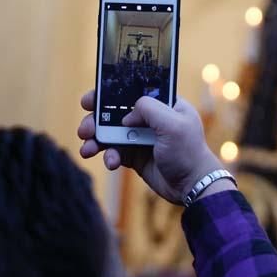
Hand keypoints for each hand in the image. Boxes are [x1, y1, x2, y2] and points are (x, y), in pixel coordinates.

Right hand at [77, 90, 227, 204]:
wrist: (191, 186)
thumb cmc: (188, 152)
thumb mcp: (173, 124)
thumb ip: (149, 109)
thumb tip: (126, 116)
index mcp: (162, 104)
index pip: (132, 90)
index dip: (109, 92)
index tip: (91, 99)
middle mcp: (150, 118)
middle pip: (115, 111)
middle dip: (96, 119)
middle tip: (85, 128)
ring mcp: (141, 137)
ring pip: (111, 133)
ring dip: (96, 140)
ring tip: (88, 149)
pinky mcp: (135, 155)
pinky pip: (115, 152)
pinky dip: (108, 156)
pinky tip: (111, 163)